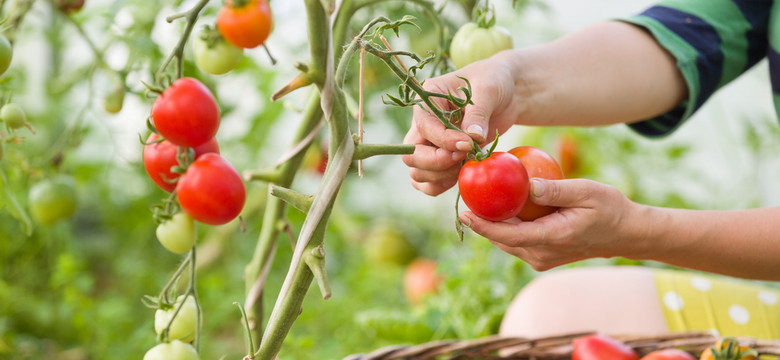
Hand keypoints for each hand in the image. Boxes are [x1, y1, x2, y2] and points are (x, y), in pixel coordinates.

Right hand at [402, 53, 526, 195]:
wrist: (506, 93)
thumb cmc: (494, 81)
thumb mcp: (488, 90)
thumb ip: (478, 113)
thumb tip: (472, 137)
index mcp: (427, 100)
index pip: (424, 128)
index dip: (445, 141)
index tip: (469, 145)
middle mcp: (423, 123)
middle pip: (412, 154)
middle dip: (437, 163)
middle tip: (464, 157)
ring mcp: (430, 143)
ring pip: (417, 172)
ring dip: (439, 176)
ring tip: (465, 165)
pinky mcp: (442, 158)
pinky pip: (427, 182)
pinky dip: (441, 185)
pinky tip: (462, 176)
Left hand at [459, 178, 639, 269]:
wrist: (626, 234)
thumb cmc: (609, 208)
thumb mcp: (586, 192)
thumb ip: (556, 190)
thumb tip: (526, 184)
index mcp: (551, 238)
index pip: (508, 235)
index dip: (483, 225)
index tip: (463, 213)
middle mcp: (542, 254)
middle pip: (501, 239)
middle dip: (481, 222)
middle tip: (464, 198)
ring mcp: (542, 258)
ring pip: (507, 242)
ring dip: (492, 224)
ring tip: (475, 202)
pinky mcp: (543, 256)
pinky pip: (517, 241)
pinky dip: (506, 226)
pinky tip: (498, 207)